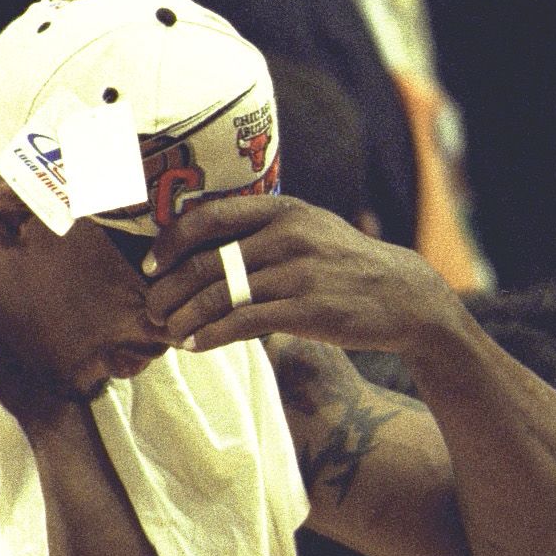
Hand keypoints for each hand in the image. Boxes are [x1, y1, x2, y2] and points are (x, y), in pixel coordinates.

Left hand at [140, 196, 454, 355]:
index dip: (170, 242)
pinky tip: (194, 345)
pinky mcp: (307, 311)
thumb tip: (200, 240)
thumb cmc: (342, 263)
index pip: (207, 216)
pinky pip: (242, 323)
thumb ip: (261, 228)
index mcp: (282, 210)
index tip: (151, 265)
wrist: (403, 296)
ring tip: (168, 331)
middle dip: (167, 290)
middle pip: (204, 262)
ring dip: (183, 318)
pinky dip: (209, 336)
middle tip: (152, 309)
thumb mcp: (308, 228)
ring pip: (218, 296)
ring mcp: (298, 273)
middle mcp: (287, 236)